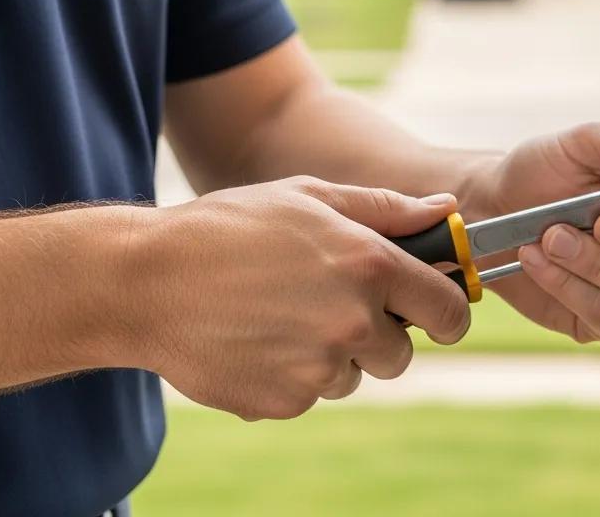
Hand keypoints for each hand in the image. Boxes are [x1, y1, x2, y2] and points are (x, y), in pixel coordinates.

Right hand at [125, 178, 469, 419]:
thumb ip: (388, 208)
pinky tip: (259, 337)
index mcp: (368, 264)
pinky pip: (310, 394)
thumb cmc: (234, 226)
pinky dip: (293, 373)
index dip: (450, 311)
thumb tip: (445, 209)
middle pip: (402, 353)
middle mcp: (351, 321)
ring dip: (335, 354)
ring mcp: (317, 369)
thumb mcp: (312, 196)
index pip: (447, 309)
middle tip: (337, 303)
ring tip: (285, 312)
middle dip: (382, 334)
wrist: (149, 280)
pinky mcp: (282, 403)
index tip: (440, 311)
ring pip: (353, 375)